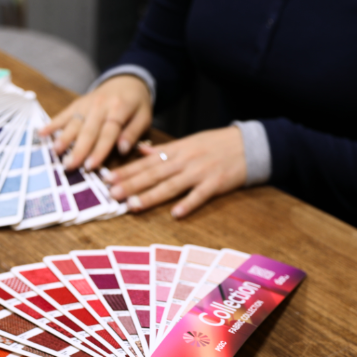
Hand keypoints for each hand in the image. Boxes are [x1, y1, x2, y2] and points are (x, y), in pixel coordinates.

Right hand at [39, 75, 151, 170]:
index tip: (90, 166)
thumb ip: (133, 133)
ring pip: (74, 123)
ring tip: (55, 152)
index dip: (99, 150)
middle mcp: (100, 106)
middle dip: (78, 149)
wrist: (127, 81)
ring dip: (63, 138)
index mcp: (119, 109)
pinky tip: (41, 133)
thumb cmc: (136, 104)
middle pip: (88, 130)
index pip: (108, 133)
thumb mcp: (144, 117)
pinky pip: (63, 114)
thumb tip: (122, 150)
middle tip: (69, 166)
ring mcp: (86, 104)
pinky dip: (51, 124)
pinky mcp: (76, 104)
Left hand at [104, 126, 246, 217]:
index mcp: (176, 151)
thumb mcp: (188, 142)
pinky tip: (176, 214)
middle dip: (130, 184)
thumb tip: (140, 150)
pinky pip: (200, 195)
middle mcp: (185, 161)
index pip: (145, 162)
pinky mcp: (217, 183)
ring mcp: (200, 172)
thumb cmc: (216, 144)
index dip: (126, 171)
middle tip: (111, 194)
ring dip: (151, 196)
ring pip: (171, 185)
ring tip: (132, 205)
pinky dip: (188, 204)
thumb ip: (164, 150)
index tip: (107, 179)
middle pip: (153, 174)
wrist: (249, 144)